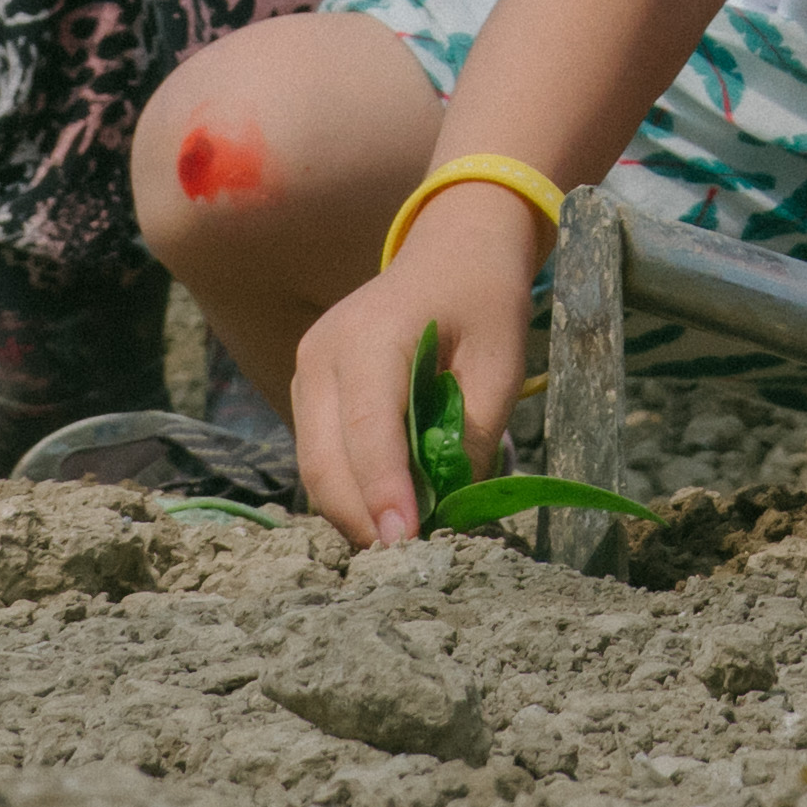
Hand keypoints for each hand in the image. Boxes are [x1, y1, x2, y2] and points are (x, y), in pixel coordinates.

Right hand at [291, 186, 544, 548]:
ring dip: (352, 508)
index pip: (369, 431)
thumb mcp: (499, 363)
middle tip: (406, 559)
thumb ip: (470, 434)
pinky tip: (386, 505)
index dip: (384, 492)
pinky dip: (347, 486)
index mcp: (371, 337)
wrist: (455, 248)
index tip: (405, 540)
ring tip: (401, 538)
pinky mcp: (309, 387)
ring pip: (315, 464)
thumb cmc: (483, 298)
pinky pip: (320, 451)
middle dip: (362, 516)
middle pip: (325, 460)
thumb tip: (449, 509)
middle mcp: (322, 354)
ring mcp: (307, 369)